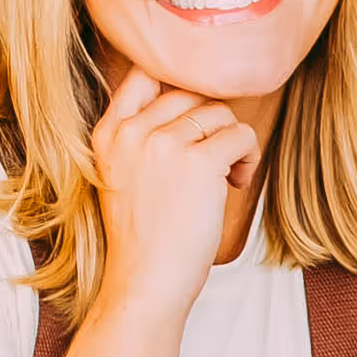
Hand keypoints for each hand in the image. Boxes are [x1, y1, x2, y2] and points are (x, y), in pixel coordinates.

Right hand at [90, 69, 257, 312]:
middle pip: (190, 92)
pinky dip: (248, 157)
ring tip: (226, 177)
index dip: (179, 87)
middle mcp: (131, 132)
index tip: (193, 118)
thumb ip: (143, 136)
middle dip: (210, 122)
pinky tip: (236, 182)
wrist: (145, 283)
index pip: (144, 73)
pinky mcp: (197, 162)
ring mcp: (163, 144)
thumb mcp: (124, 175)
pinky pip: (240, 135)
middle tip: (214, 160)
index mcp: (108, 133)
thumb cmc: (143, 238)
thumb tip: (196, 98)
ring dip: (232, 142)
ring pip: (219, 112)